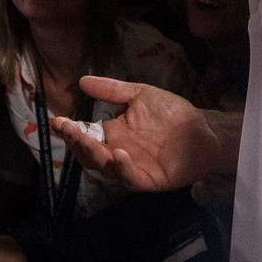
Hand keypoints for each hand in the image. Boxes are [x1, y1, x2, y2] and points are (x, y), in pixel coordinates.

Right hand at [50, 76, 224, 191]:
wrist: (204, 129)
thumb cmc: (173, 113)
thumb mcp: (139, 95)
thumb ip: (112, 91)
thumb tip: (82, 81)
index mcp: (113, 134)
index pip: (85, 135)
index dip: (69, 130)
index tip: (56, 120)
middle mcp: (118, 152)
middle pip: (89, 154)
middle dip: (75, 142)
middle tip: (67, 128)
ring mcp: (133, 168)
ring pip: (106, 168)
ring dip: (94, 155)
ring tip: (86, 140)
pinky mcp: (150, 180)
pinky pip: (132, 179)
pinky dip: (124, 169)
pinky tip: (120, 154)